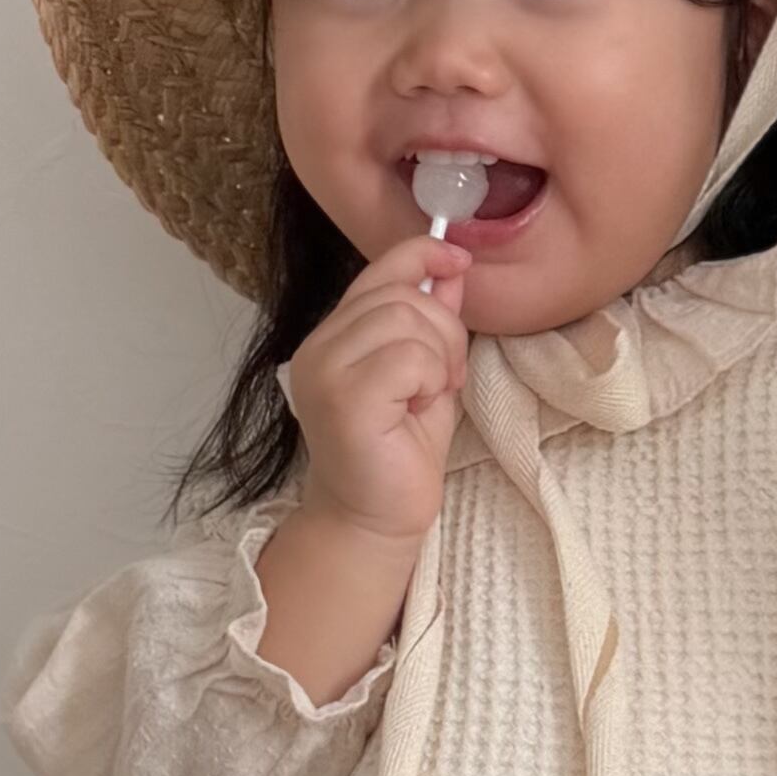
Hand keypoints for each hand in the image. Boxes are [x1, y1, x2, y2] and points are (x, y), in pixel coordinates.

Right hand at [281, 229, 470, 542]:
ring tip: (428, 397)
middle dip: (444, 331)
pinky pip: (408, 357)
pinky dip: (429, 380)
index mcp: (333, 336)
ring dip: (438, 359)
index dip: (423, 254)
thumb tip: (451, 269)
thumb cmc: (399, 454)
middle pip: (403, 296)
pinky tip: (418, 409)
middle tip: (443, 380)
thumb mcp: (427, 375)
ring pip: (407, 322)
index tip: (457, 261)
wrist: (374, 521)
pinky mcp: (344, 398)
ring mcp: (325, 370)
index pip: (380, 270)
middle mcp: (319, 346)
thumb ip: (433, 322)